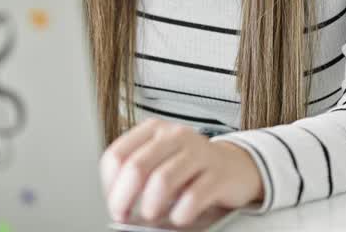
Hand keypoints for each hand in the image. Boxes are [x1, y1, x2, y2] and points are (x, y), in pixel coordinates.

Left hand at [100, 118, 263, 226]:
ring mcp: (198, 152)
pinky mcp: (218, 173)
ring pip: (162, 180)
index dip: (110, 185)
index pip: (117, 155)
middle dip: (123, 198)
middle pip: (136, 167)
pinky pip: (193, 196)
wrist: (235, 166)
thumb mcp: (161, 162)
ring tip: (150, 216)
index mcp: (154, 129)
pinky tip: (179, 215)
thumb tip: (119, 205)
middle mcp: (174, 136)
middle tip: (124, 215)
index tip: (114, 202)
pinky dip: (180, 212)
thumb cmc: (191, 167)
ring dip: (150, 206)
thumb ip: (138, 176)